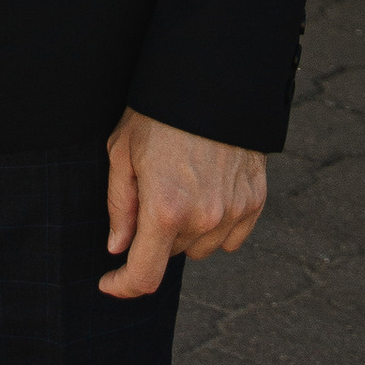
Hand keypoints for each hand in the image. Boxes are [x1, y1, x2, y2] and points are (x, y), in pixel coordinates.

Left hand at [100, 109, 267, 297]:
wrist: (214, 78)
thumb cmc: (159, 112)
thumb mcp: (123, 150)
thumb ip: (120, 205)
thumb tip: (118, 248)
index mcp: (165, 208)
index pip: (144, 276)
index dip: (123, 286)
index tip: (110, 281)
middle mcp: (203, 218)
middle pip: (171, 254)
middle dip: (155, 235)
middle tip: (151, 191)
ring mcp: (233, 211)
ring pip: (201, 248)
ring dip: (187, 231)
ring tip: (181, 184)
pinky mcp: (255, 201)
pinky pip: (230, 237)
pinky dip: (216, 225)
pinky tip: (207, 190)